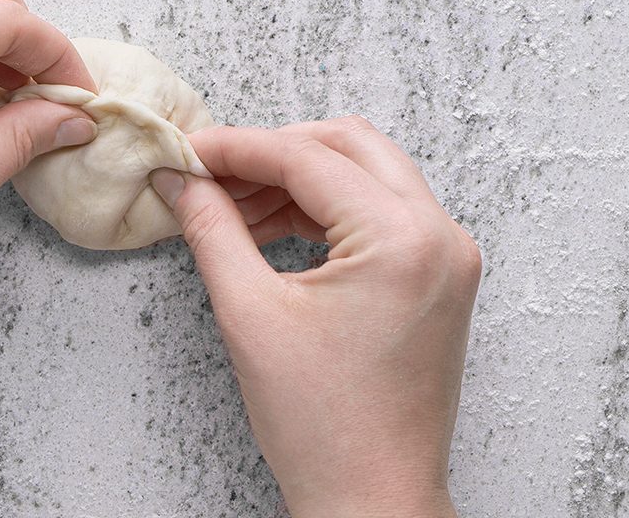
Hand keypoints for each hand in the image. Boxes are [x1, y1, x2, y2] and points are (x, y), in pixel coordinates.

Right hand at [150, 118, 479, 516]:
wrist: (373, 499)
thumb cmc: (324, 427)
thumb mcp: (249, 314)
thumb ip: (212, 229)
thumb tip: (182, 181)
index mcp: (402, 239)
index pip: (307, 158)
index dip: (237, 148)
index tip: (188, 152)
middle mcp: (439, 236)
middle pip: (347, 146)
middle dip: (272, 152)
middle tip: (211, 173)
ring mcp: (446, 256)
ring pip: (365, 174)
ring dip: (297, 180)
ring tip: (231, 208)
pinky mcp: (438, 277)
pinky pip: (380, 213)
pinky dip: (324, 211)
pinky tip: (270, 229)